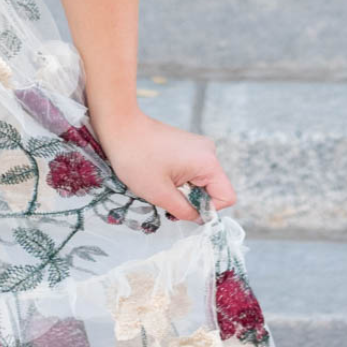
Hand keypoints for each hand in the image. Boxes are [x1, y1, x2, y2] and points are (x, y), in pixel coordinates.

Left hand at [91, 109, 236, 222]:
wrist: (120, 127)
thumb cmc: (136, 158)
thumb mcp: (160, 194)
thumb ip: (184, 210)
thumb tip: (199, 219)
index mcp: (208, 162)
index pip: (226, 197)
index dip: (207, 210)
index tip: (183, 209)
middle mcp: (208, 152)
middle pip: (213, 189)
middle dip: (192, 200)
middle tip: (166, 196)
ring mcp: (198, 147)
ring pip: (201, 182)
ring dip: (183, 190)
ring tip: (160, 183)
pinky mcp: (187, 146)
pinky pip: (192, 172)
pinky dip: (179, 180)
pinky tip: (159, 174)